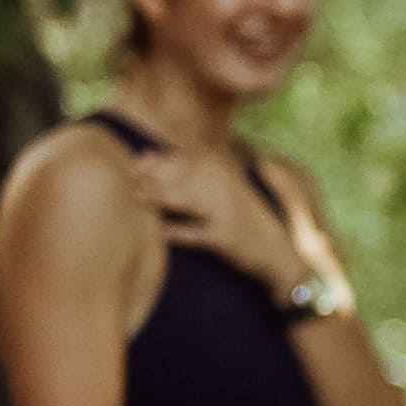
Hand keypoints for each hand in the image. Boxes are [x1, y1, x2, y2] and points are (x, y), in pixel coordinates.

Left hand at [130, 138, 314, 299]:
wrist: (274, 249)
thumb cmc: (234, 214)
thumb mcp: (215, 185)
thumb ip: (180, 169)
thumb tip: (141, 156)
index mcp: (221, 168)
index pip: (183, 158)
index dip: (156, 162)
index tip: (134, 169)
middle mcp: (225, 185)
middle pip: (181, 177)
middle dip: (152, 180)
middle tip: (131, 188)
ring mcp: (226, 210)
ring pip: (186, 199)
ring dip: (158, 198)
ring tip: (139, 200)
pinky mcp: (226, 237)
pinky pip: (197, 233)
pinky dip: (178, 232)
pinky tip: (162, 231)